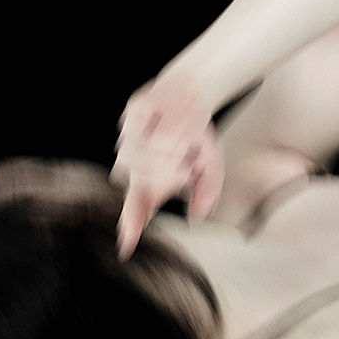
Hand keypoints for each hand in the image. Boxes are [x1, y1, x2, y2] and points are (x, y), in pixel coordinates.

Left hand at [111, 63, 226, 258]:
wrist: (192, 93)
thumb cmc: (197, 136)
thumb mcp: (212, 167)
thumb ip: (207, 193)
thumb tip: (197, 217)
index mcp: (152, 184)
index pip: (137, 210)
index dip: (131, 227)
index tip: (127, 245)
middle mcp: (134, 168)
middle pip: (144, 180)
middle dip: (168, 172)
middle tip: (187, 159)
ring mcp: (127, 144)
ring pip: (146, 156)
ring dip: (169, 150)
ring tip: (182, 137)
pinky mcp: (127, 119)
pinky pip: (147, 131)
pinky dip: (165, 130)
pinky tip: (170, 122)